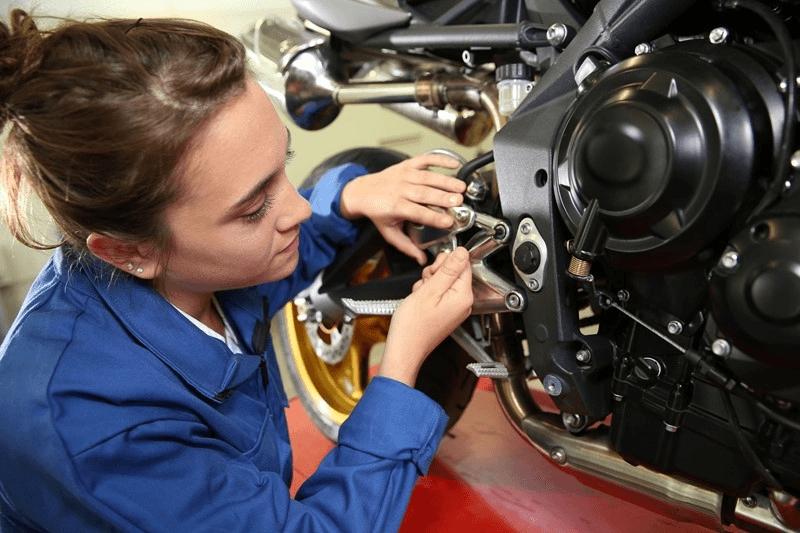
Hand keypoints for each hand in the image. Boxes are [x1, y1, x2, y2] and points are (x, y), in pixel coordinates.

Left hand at [339, 153, 465, 263]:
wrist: (362, 192)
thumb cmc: (378, 212)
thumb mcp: (389, 232)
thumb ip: (406, 246)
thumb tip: (422, 259)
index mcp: (395, 206)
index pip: (417, 212)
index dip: (434, 217)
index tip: (449, 222)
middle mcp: (399, 189)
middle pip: (424, 193)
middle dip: (443, 196)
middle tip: (459, 202)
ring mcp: (404, 175)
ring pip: (427, 177)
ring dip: (445, 181)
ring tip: (461, 187)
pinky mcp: (407, 165)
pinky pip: (425, 159)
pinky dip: (440, 159)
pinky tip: (454, 165)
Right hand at [378, 247, 472, 386]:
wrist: (404, 349)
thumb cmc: (414, 326)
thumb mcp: (430, 290)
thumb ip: (448, 269)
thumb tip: (462, 252)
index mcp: (463, 296)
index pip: (463, 264)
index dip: (445, 263)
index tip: (433, 272)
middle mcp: (462, 302)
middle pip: (453, 271)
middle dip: (435, 273)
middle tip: (425, 285)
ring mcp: (454, 308)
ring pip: (442, 281)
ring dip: (428, 283)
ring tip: (420, 295)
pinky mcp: (445, 311)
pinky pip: (438, 293)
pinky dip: (426, 293)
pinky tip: (419, 302)